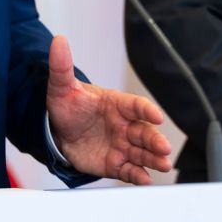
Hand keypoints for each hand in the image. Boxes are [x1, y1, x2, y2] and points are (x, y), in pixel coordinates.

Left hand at [44, 35, 172, 184]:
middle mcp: (124, 125)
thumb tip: (58, 41)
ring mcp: (121, 145)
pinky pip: (129, 170)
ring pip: (142, 152)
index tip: (156, 116)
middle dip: (156, 140)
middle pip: (144, 132)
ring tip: (163, 165)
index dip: (146, 110)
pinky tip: (145, 180)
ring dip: (154, 158)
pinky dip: (139, 176)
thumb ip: (61, 66)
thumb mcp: (61, 87)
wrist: (56, 133)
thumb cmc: (67, 107)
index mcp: (116, 104)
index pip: (135, 105)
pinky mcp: (114, 163)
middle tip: (164, 148)